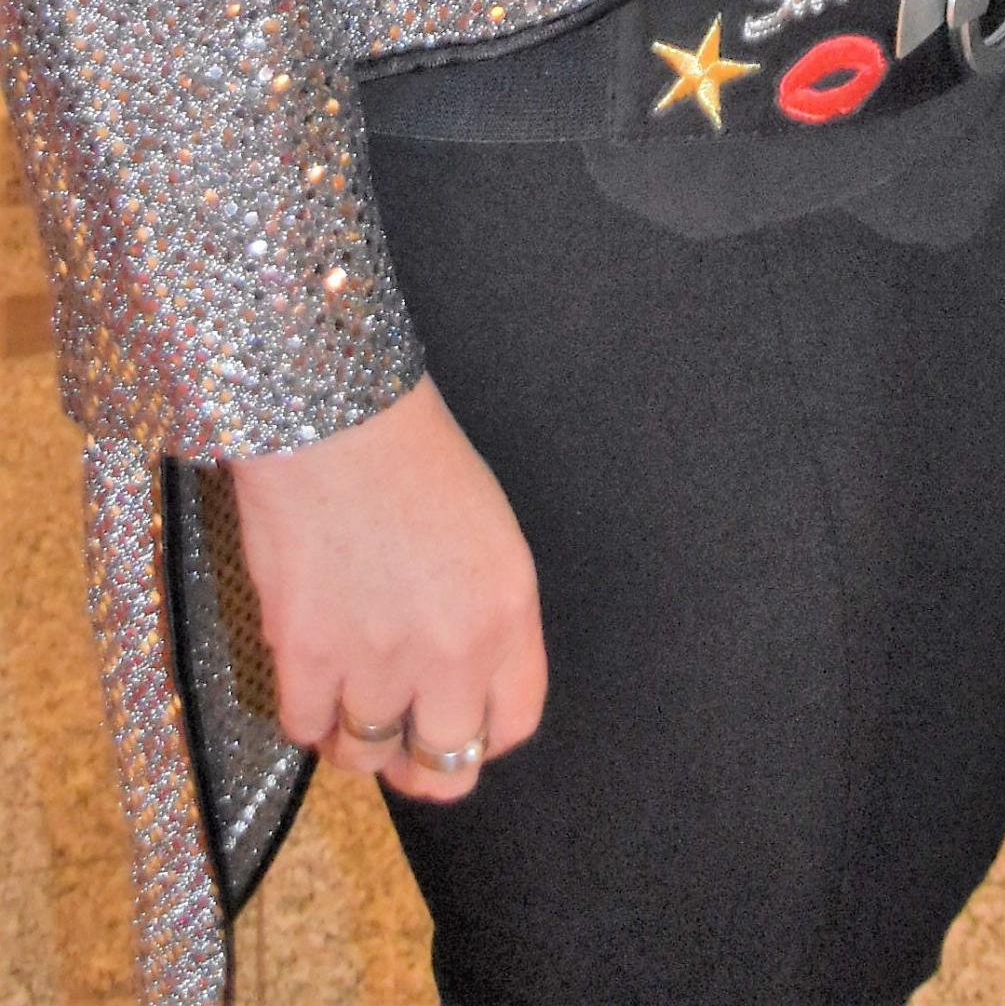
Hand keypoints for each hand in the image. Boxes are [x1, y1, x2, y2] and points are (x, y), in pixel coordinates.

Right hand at [231, 375, 545, 795]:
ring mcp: (379, 658)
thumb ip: (484, 618)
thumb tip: (459, 686)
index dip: (482, 737)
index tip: (456, 725)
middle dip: (421, 763)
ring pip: (367, 757)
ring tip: (346, 694)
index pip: (515, 724)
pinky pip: (306, 729)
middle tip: (398, 742)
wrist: (336, 416)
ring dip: (355, 736)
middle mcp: (453, 647)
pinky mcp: (308, 656)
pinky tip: (309, 671)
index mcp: (508, 611)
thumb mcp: (487, 534)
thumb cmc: (413, 456)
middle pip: (445, 770)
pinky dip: (306, 711)